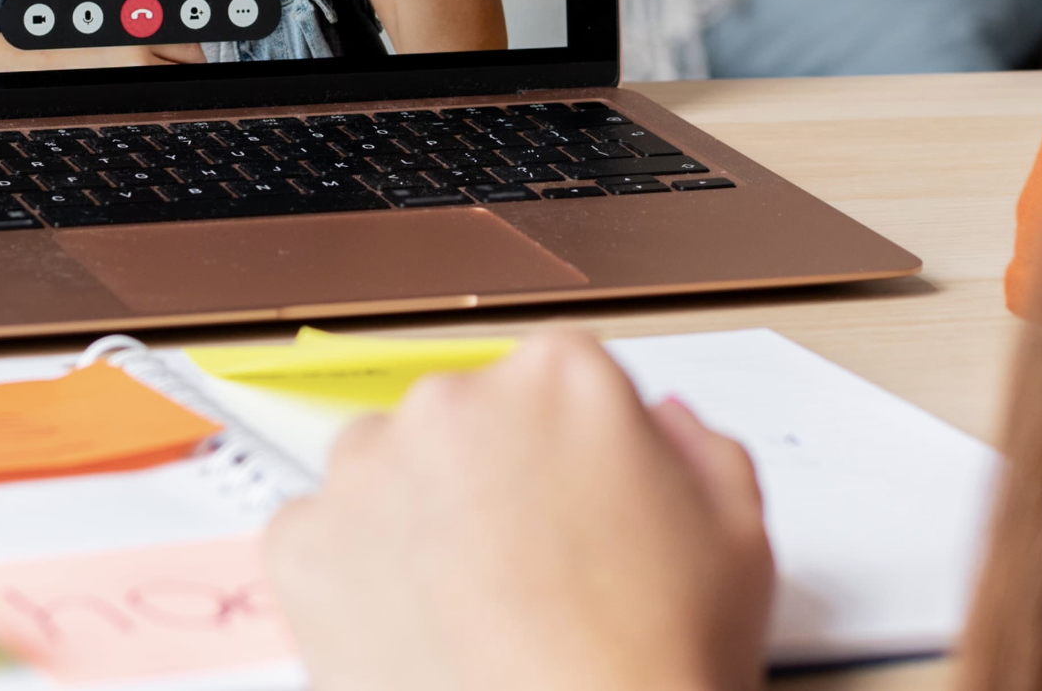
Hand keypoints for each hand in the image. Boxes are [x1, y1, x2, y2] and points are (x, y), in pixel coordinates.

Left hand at [264, 333, 773, 690]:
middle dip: (487, 478)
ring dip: (412, 517)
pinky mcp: (304, 545)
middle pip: (462, 417)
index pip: (553, 378)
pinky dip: (349, 576)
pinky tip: (411, 625)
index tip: (572, 498)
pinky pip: (317, 537)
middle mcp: (456, 403)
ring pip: (382, 470)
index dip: (569, 449)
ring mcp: (371, 470)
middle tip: (527, 567)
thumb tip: (660, 426)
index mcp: (562, 378)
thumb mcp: (737, 539)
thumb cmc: (651, 669)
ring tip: (468, 606)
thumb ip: (698, 450)